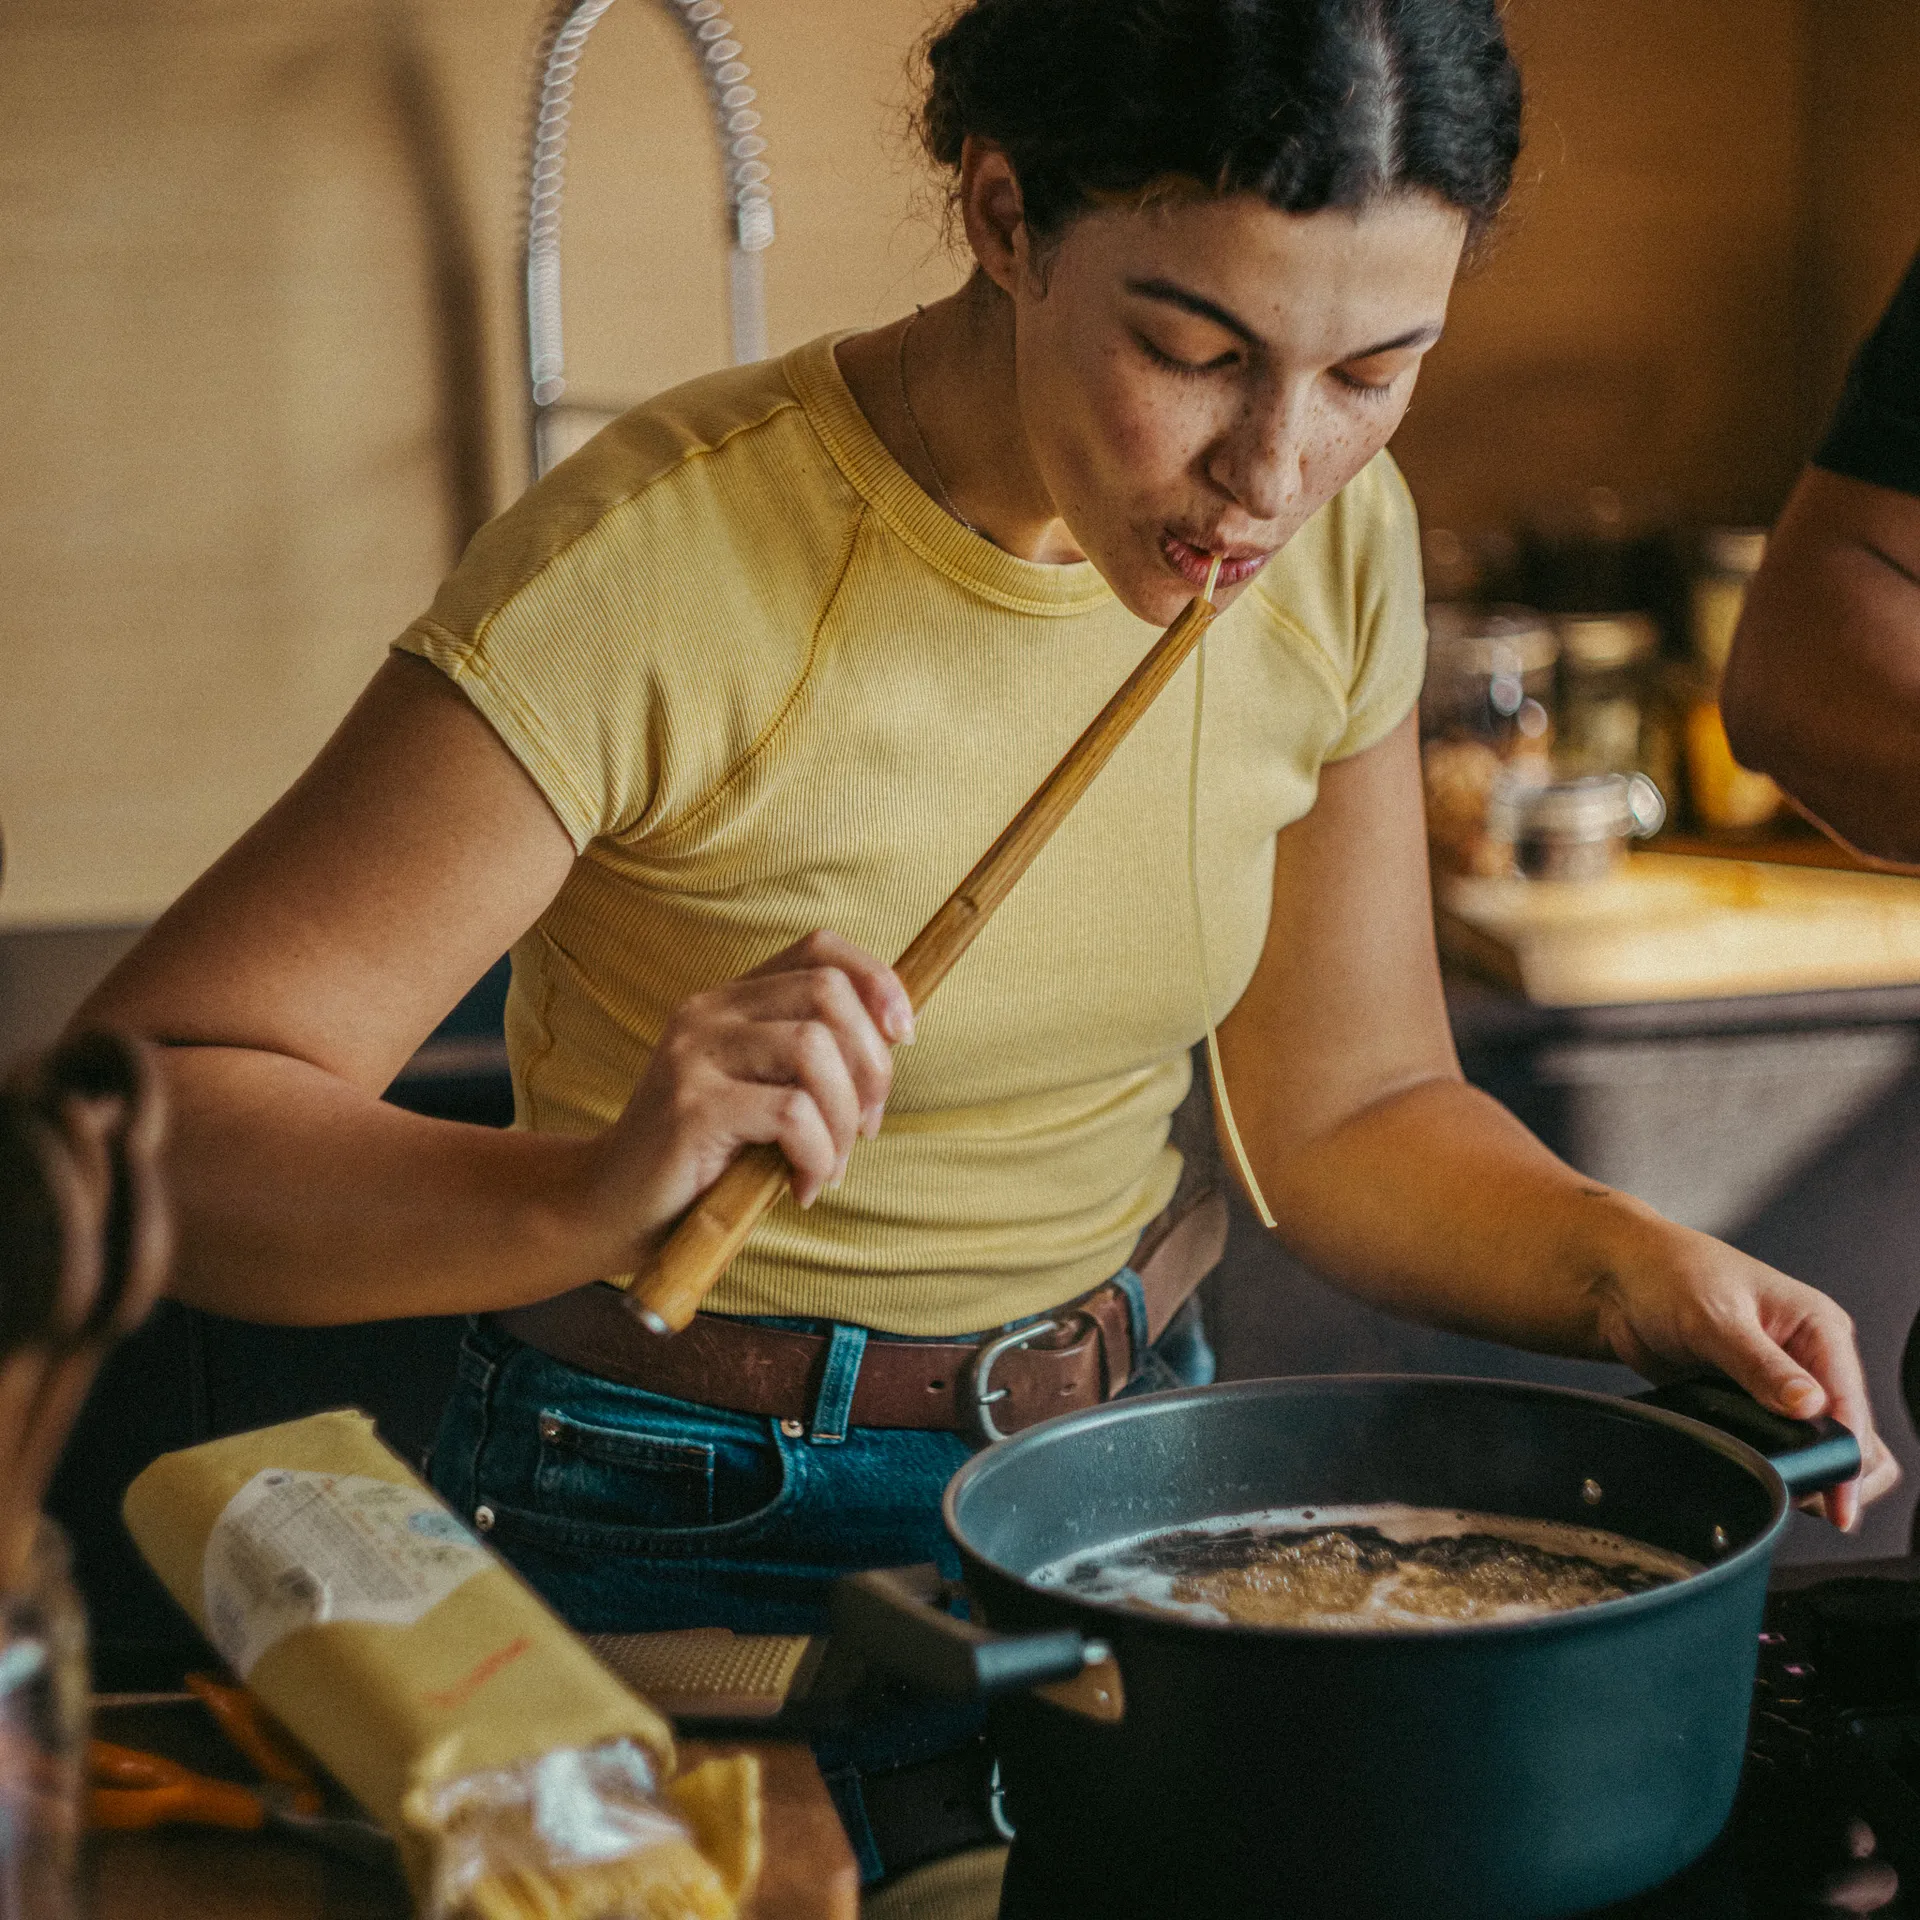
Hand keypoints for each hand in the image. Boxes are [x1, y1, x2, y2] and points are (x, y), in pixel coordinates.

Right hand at [584, 930, 913, 1261]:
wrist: (613, 1211)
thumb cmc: (707, 1160)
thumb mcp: (766, 1095)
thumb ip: (815, 1063)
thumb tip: (896, 1038)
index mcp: (731, 1001)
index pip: (820, 948)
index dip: (877, 981)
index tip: (904, 1036)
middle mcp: (709, 1012)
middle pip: (829, 995)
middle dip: (873, 1066)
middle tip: (867, 1128)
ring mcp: (694, 1054)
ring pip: (815, 1050)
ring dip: (845, 1119)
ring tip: (830, 1165)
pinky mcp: (691, 1106)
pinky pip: (792, 1114)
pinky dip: (817, 1154)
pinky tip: (801, 1185)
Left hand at [1583, 1194, 1898, 1530]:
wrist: (1618, 1284)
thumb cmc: (1667, 1276)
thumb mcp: (1714, 1318)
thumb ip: (1760, 1364)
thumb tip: (1809, 1405)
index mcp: (1817, 1326)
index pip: (1851, 1402)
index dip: (1849, 1454)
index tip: (1838, 1500)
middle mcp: (1809, 1356)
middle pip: (1852, 1432)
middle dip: (1837, 1468)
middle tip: (1808, 1499)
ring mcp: (1785, 1382)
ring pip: (1824, 1443)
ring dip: (1812, 1469)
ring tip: (1788, 1491)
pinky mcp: (1755, 1401)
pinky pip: (1785, 1443)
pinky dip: (1783, 1463)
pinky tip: (1765, 1476)